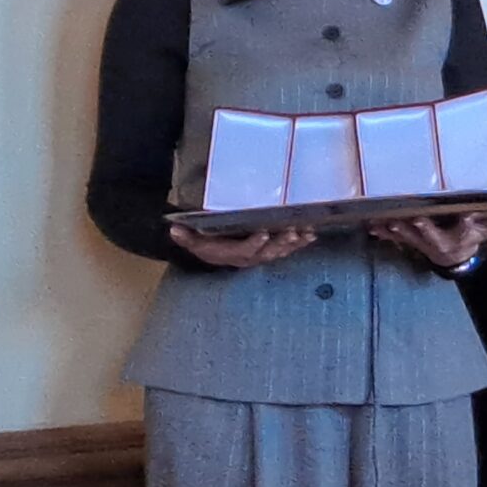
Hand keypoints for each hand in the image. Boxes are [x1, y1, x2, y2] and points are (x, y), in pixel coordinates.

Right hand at [170, 224, 316, 268]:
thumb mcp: (194, 242)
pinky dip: (300, 243)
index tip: (263, 233)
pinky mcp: (273, 251)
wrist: (216, 255)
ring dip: (294, 243)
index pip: (245, 250)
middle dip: (281, 242)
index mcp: (233, 254)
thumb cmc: (207, 245)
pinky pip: (289, 249)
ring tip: (306, 233)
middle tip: (291, 232)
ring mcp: (264, 255)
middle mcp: (252, 257)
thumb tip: (174, 229)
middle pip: (268, 251)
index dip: (255, 243)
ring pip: (281, 250)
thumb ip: (186, 237)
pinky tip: (312, 235)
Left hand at [371, 209, 486, 269]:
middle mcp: (439, 243)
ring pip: (408, 238)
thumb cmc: (471, 237)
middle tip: (408, 219)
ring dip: (397, 231)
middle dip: (418, 229)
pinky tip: (372, 227)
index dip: (452, 226)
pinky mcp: (409, 242)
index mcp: (458, 238)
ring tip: (385, 222)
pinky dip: (383, 233)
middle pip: (427, 237)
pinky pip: (395, 238)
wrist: (454, 258)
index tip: (447, 218)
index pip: (458, 232)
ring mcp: (422, 244)